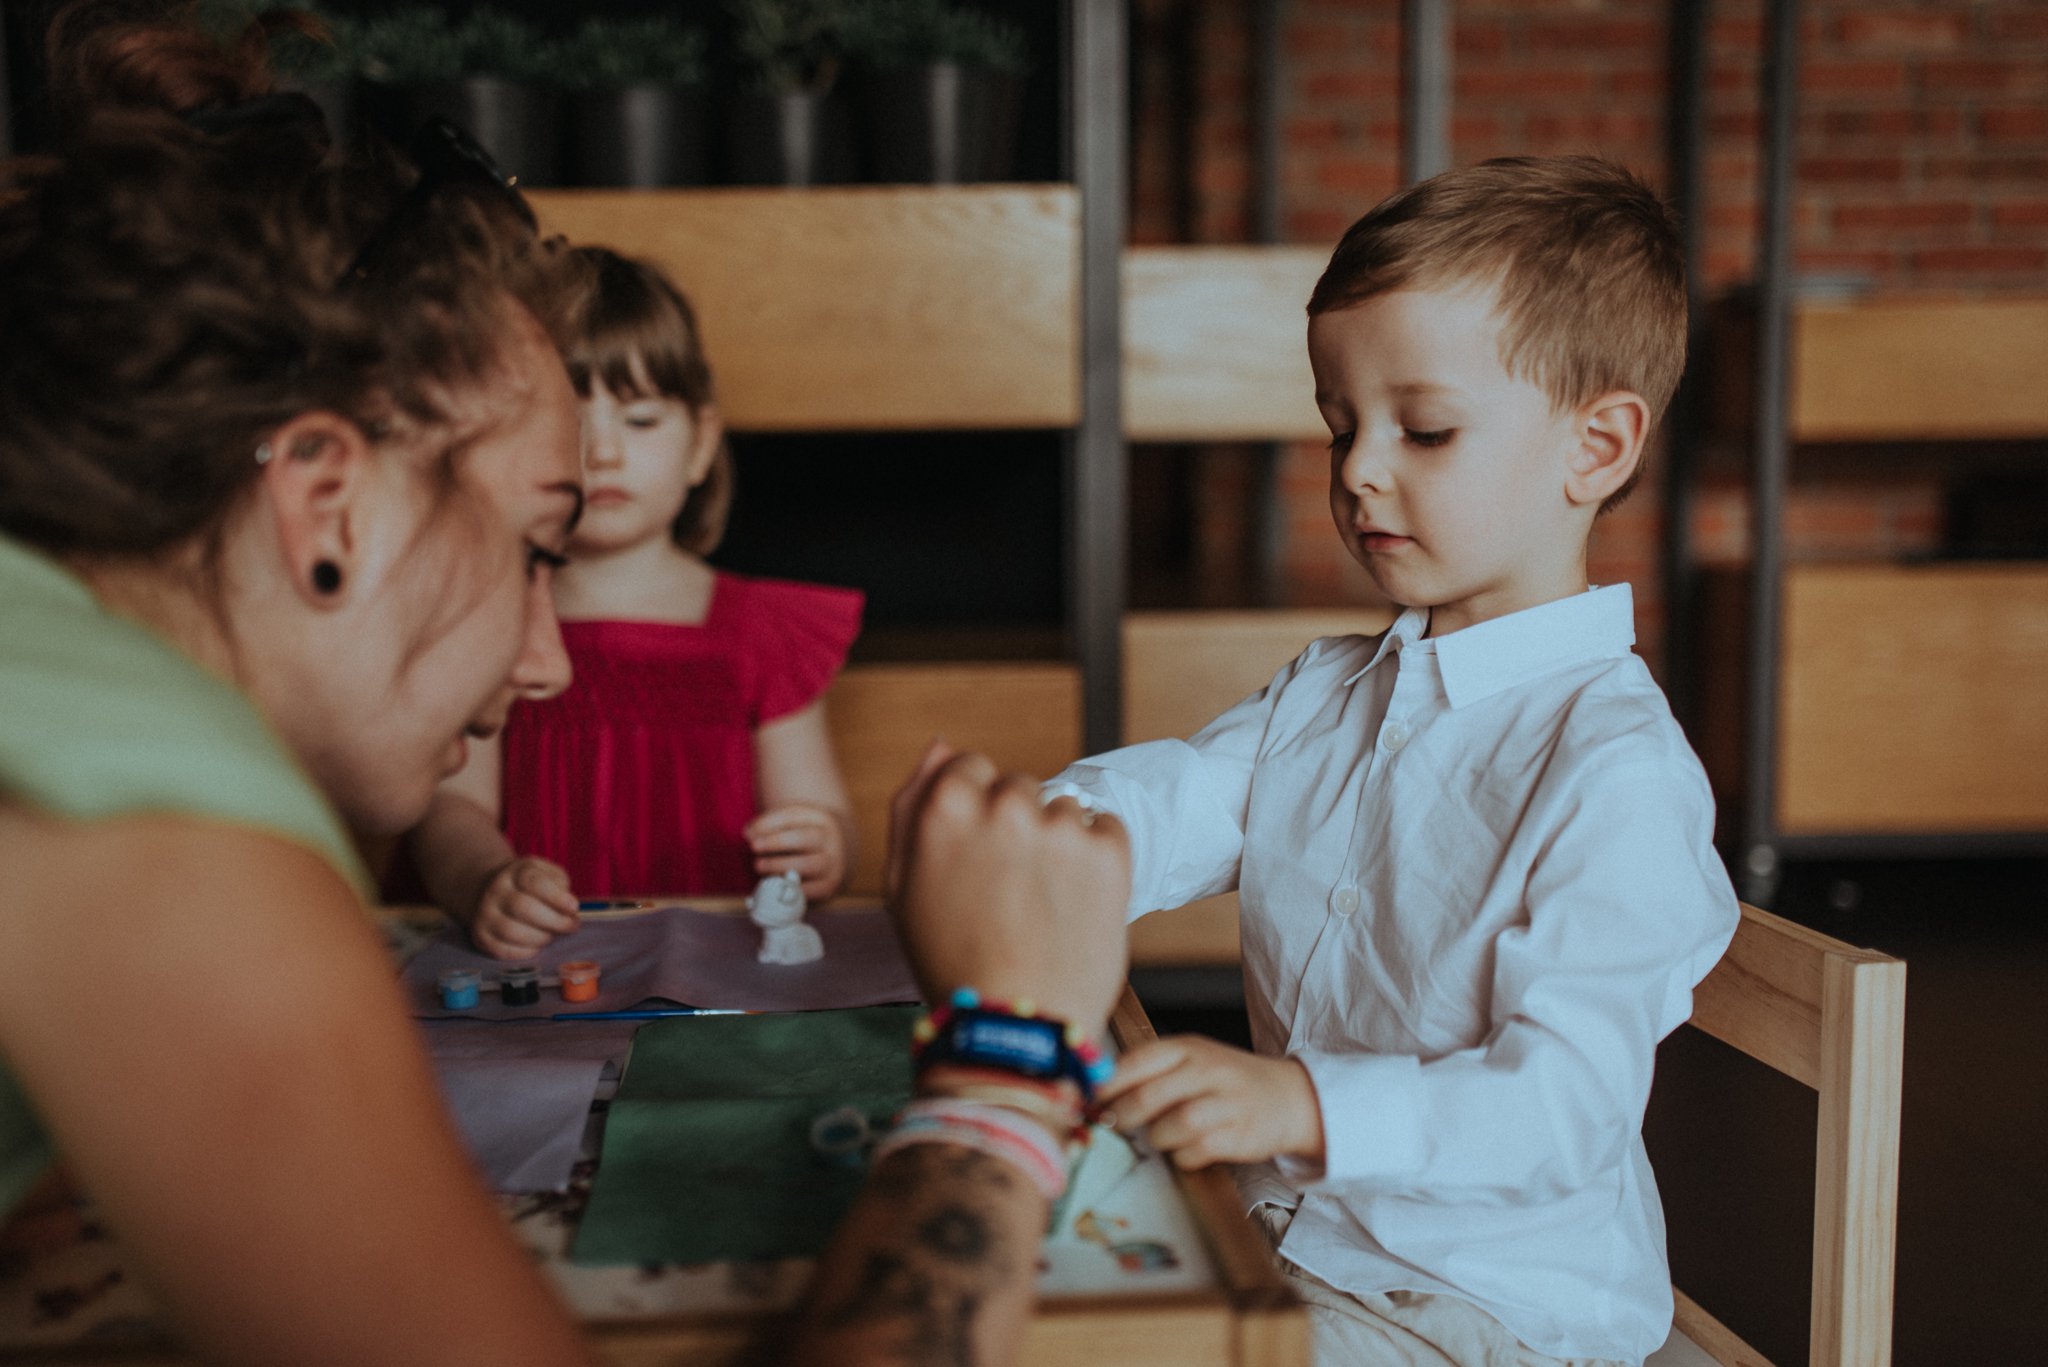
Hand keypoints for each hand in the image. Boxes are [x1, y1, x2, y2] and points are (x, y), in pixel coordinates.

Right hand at [468, 857, 578, 959]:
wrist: (491, 892)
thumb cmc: (530, 886)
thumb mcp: (547, 874)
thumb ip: (561, 886)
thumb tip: (569, 909)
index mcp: (515, 872)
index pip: (534, 882)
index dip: (556, 897)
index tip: (574, 906)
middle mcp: (496, 891)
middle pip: (524, 908)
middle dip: (555, 921)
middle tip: (571, 926)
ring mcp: (484, 915)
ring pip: (512, 931)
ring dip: (541, 938)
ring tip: (552, 935)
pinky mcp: (481, 937)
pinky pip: (503, 950)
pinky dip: (526, 951)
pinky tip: (537, 945)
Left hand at [745, 803, 848, 900]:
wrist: (829, 855)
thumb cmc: (799, 837)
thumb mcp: (788, 825)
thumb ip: (767, 826)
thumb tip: (749, 835)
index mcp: (818, 818)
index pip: (793, 816)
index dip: (769, 824)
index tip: (748, 833)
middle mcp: (829, 839)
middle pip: (806, 838)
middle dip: (777, 842)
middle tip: (753, 847)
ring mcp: (831, 862)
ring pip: (809, 864)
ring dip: (780, 866)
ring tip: (759, 866)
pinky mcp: (828, 884)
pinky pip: (811, 889)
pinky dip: (790, 887)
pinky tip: (774, 884)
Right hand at [885, 740, 1130, 1032]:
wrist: (1016, 1026)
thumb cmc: (951, 960)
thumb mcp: (904, 885)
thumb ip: (914, 805)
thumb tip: (942, 746)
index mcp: (946, 810)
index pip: (970, 766)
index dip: (974, 813)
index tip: (980, 856)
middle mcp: (1005, 807)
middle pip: (1018, 787)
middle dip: (1017, 825)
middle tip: (1011, 889)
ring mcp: (1061, 828)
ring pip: (1063, 808)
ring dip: (1058, 842)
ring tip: (1044, 904)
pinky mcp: (1110, 852)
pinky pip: (1105, 828)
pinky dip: (1097, 857)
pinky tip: (1075, 902)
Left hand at [1096, 1035, 1325, 1169]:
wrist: (1288, 1097)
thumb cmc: (1226, 1080)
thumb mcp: (1193, 1060)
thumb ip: (1151, 1071)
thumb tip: (1097, 1093)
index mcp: (1189, 1048)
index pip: (1138, 1061)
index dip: (1107, 1084)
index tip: (1089, 1100)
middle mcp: (1208, 1071)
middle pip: (1149, 1096)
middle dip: (1122, 1116)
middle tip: (1114, 1125)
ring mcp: (1226, 1103)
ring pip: (1174, 1126)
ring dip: (1156, 1138)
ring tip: (1159, 1137)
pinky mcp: (1239, 1135)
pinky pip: (1196, 1151)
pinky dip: (1183, 1156)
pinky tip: (1185, 1150)